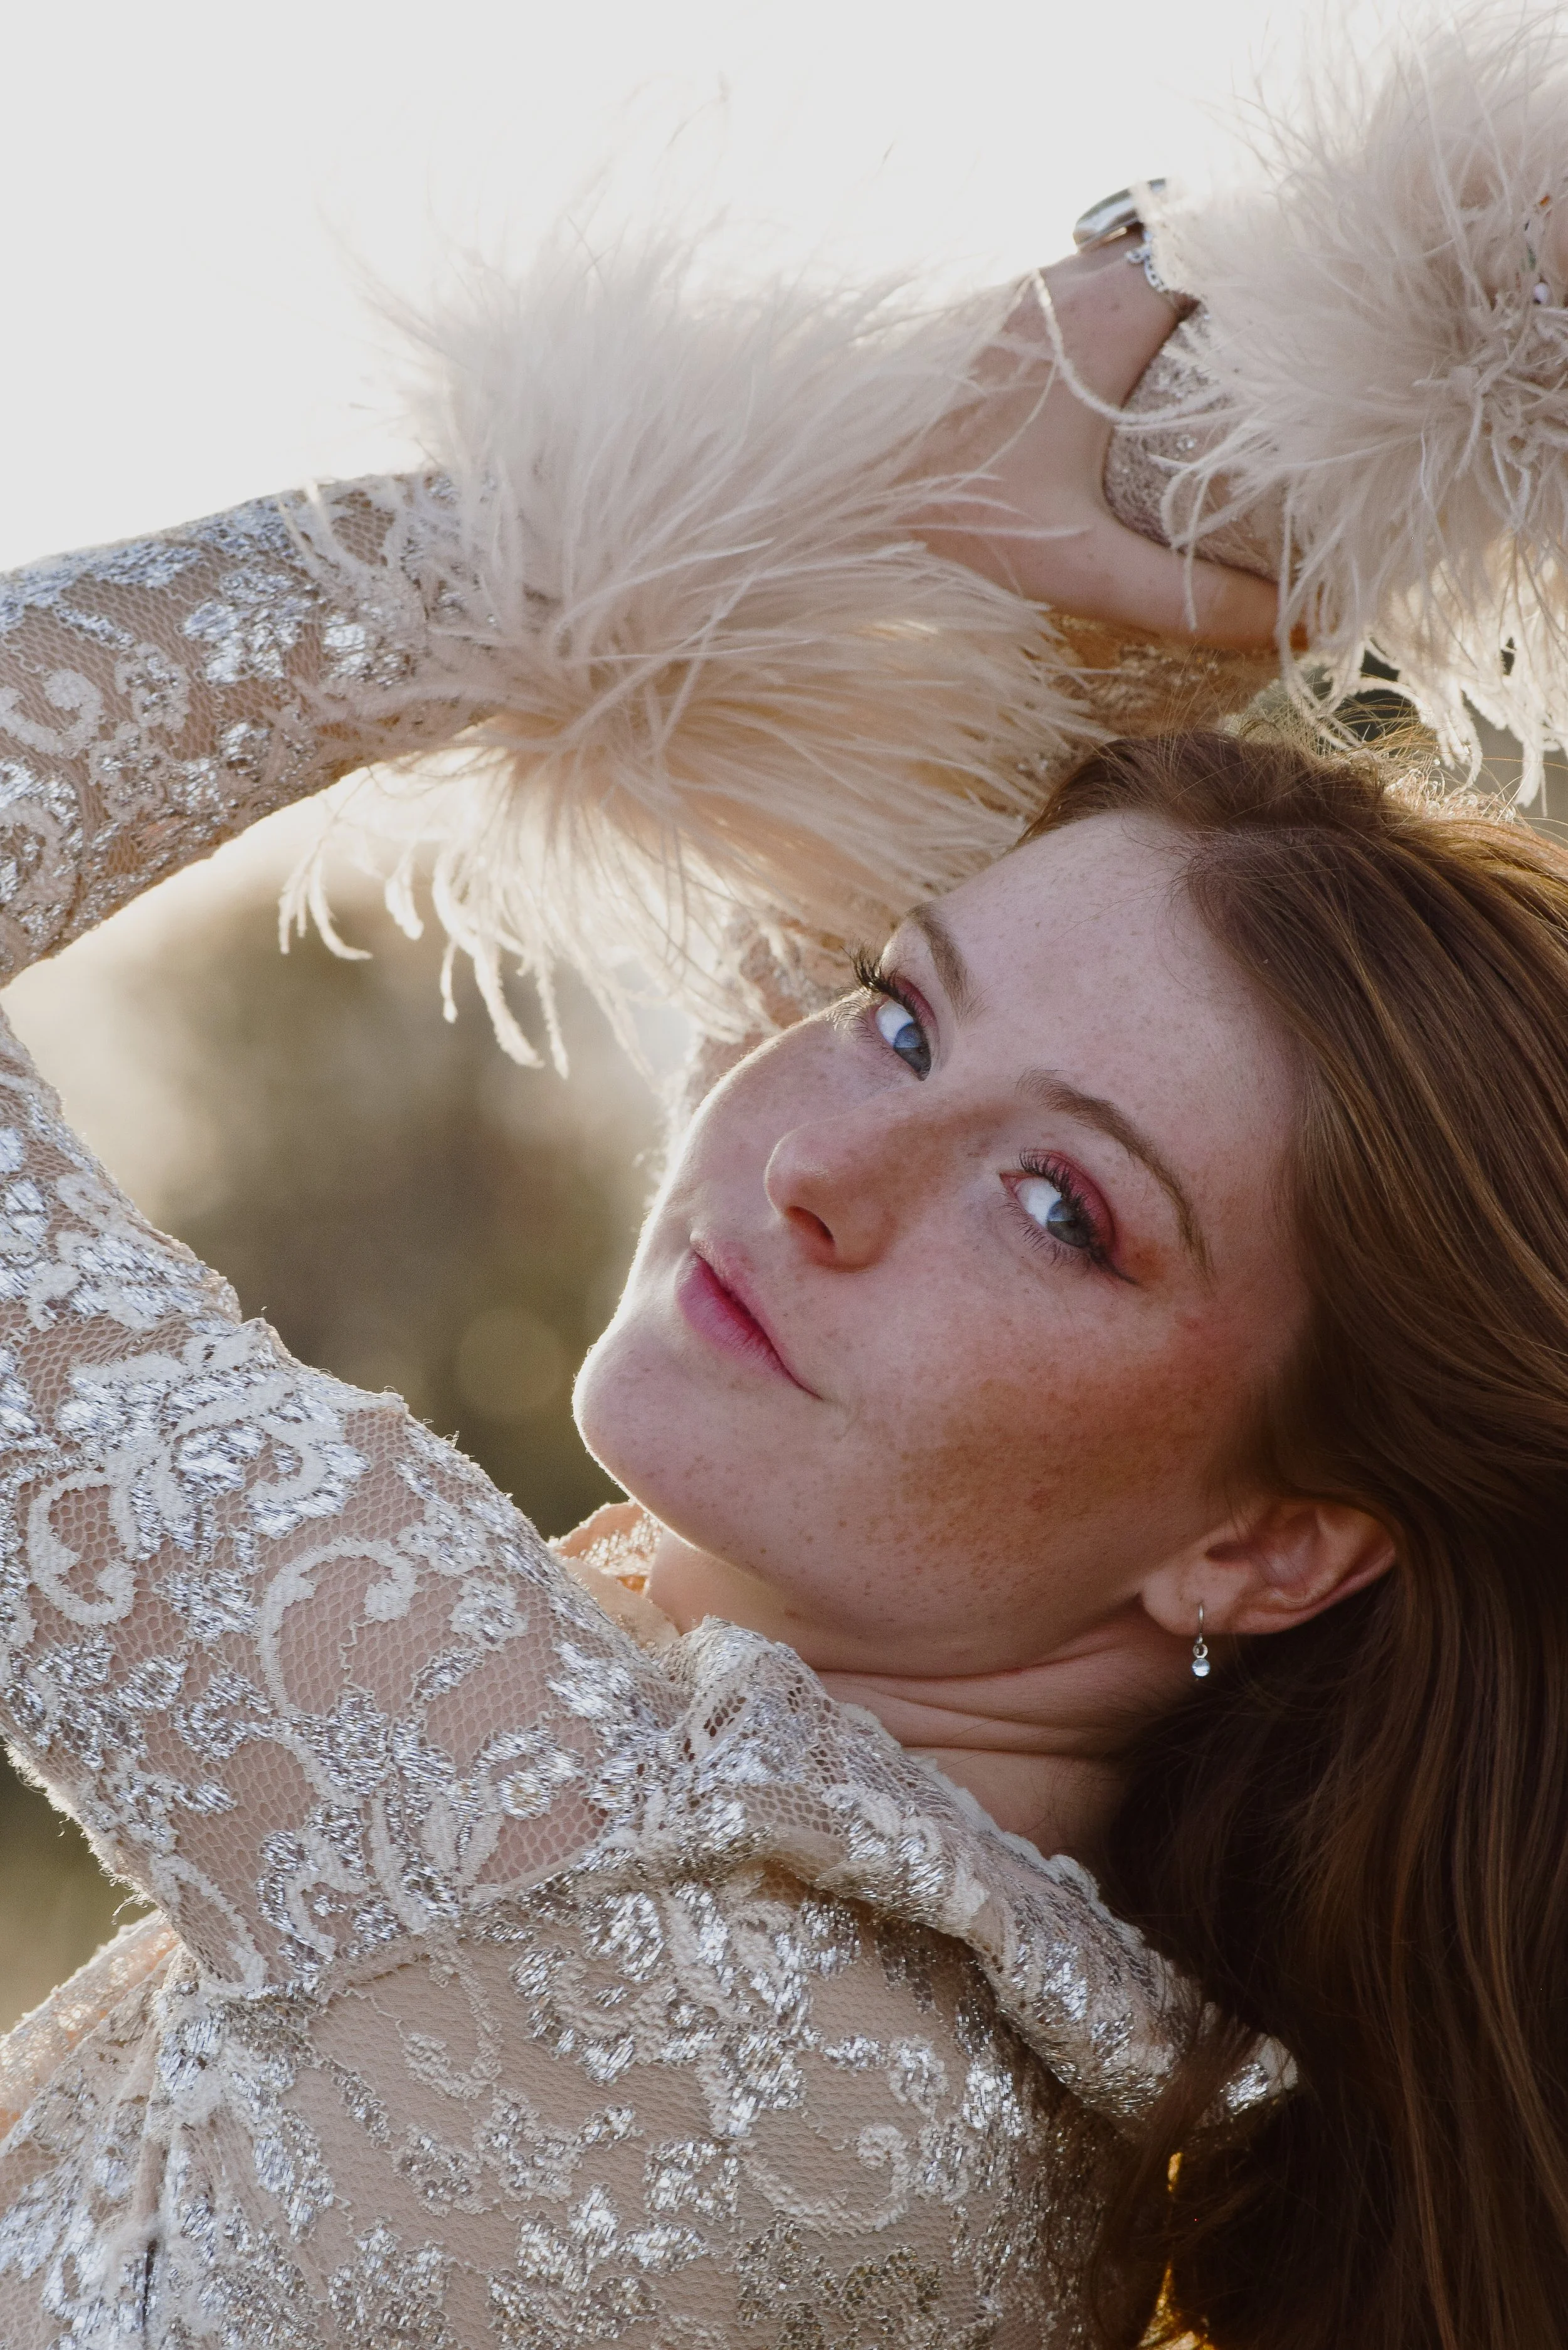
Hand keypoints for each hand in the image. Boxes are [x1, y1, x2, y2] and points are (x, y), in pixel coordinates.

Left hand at [914, 240, 1279, 651]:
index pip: (1232, 252)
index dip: (1284, 292)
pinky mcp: (1003, 319)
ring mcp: (1033, 293)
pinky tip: (1146, 396)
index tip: (1317, 351)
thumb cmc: (944, 514)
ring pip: (1142, 273)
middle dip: (1244, 311)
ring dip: (1187, 316)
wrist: (827, 482)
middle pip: (1195, 258)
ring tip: (1229, 388)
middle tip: (1285, 381)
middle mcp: (1073, 283)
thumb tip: (1290, 624)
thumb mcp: (1075, 563)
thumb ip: (1182, 595)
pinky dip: (1134, 329)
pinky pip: (1095, 298)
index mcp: (1105, 315)